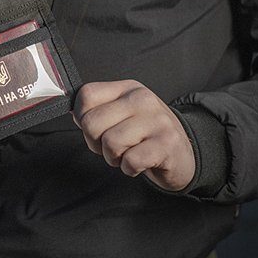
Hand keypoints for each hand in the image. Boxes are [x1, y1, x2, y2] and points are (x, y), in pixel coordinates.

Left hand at [72, 80, 194, 190]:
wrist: (184, 153)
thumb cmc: (146, 134)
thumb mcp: (122, 113)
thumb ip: (98, 110)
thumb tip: (73, 113)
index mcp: (127, 89)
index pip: (87, 95)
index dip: (81, 117)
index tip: (94, 129)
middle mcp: (142, 99)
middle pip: (92, 123)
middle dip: (95, 143)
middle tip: (111, 147)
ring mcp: (156, 120)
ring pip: (110, 143)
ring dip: (113, 158)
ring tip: (126, 154)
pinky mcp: (167, 144)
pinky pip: (130, 161)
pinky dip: (129, 168)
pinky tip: (139, 163)